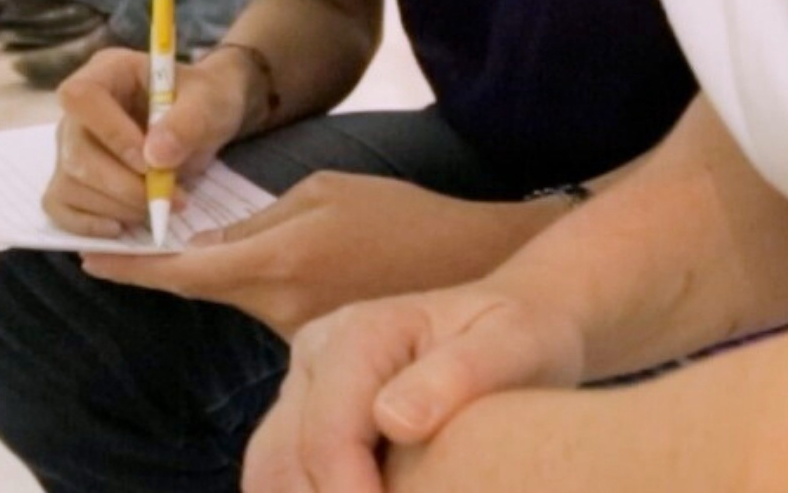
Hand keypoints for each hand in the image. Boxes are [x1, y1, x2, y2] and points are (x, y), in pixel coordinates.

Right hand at [45, 46, 251, 238]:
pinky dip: (87, 224)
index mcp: (107, 71)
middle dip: (123, 185)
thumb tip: (156, 158)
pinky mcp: (70, 178)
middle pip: (76, 152)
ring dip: (116, 207)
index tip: (149, 163)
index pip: (82, 97)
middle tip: (170, 197)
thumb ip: (187, 123)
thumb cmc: (204, 99)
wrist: (203, 119)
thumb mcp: (209, 102)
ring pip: (69, 184)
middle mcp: (79, 109)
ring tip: (161, 206)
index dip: (110, 134)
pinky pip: (60, 207)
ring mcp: (70, 145)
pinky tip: (122, 225)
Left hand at [81, 174, 560, 340]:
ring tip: (194, 236)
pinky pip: (266, 312)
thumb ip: (259, 217)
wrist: (464, 267)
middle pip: (203, 288)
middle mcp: (278, 308)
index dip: (133, 266)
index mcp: (278, 261)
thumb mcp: (323, 190)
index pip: (185, 271)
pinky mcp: (314, 343)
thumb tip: (211, 234)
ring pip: (235, 299)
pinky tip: (262, 261)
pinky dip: (250, 286)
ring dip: (211, 273)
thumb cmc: (396, 214)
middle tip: (121, 240)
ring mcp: (296, 333)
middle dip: (163, 265)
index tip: (88, 257)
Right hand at [242, 284, 584, 492]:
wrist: (517, 318)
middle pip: (283, 456)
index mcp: (358, 332)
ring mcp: (304, 382)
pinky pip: (281, 469)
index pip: (327, 434)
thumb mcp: (508, 345)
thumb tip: (392, 421)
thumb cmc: (518, 332)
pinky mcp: (306, 412)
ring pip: (269, 468)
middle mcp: (316, 351)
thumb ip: (455, 375)